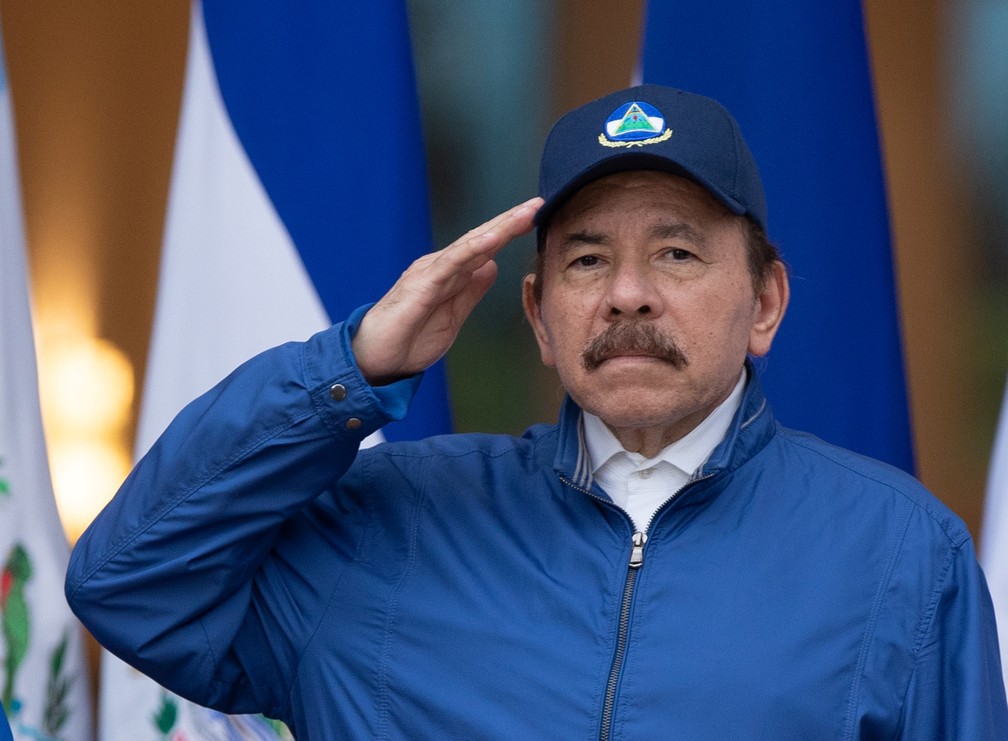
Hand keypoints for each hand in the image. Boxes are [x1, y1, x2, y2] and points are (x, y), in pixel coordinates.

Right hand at [351, 197, 542, 384]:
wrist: (374, 360)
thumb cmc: (409, 339)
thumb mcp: (453, 316)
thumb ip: (470, 292)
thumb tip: (491, 267)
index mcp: (449, 275)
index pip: (484, 248)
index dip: (509, 232)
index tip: (537, 218)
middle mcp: (440, 267)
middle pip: (480, 239)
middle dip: (510, 221)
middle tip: (539, 203)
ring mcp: (429, 273)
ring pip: (469, 245)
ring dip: (499, 228)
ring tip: (525, 214)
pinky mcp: (420, 286)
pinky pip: (450, 264)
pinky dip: (472, 250)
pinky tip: (493, 240)